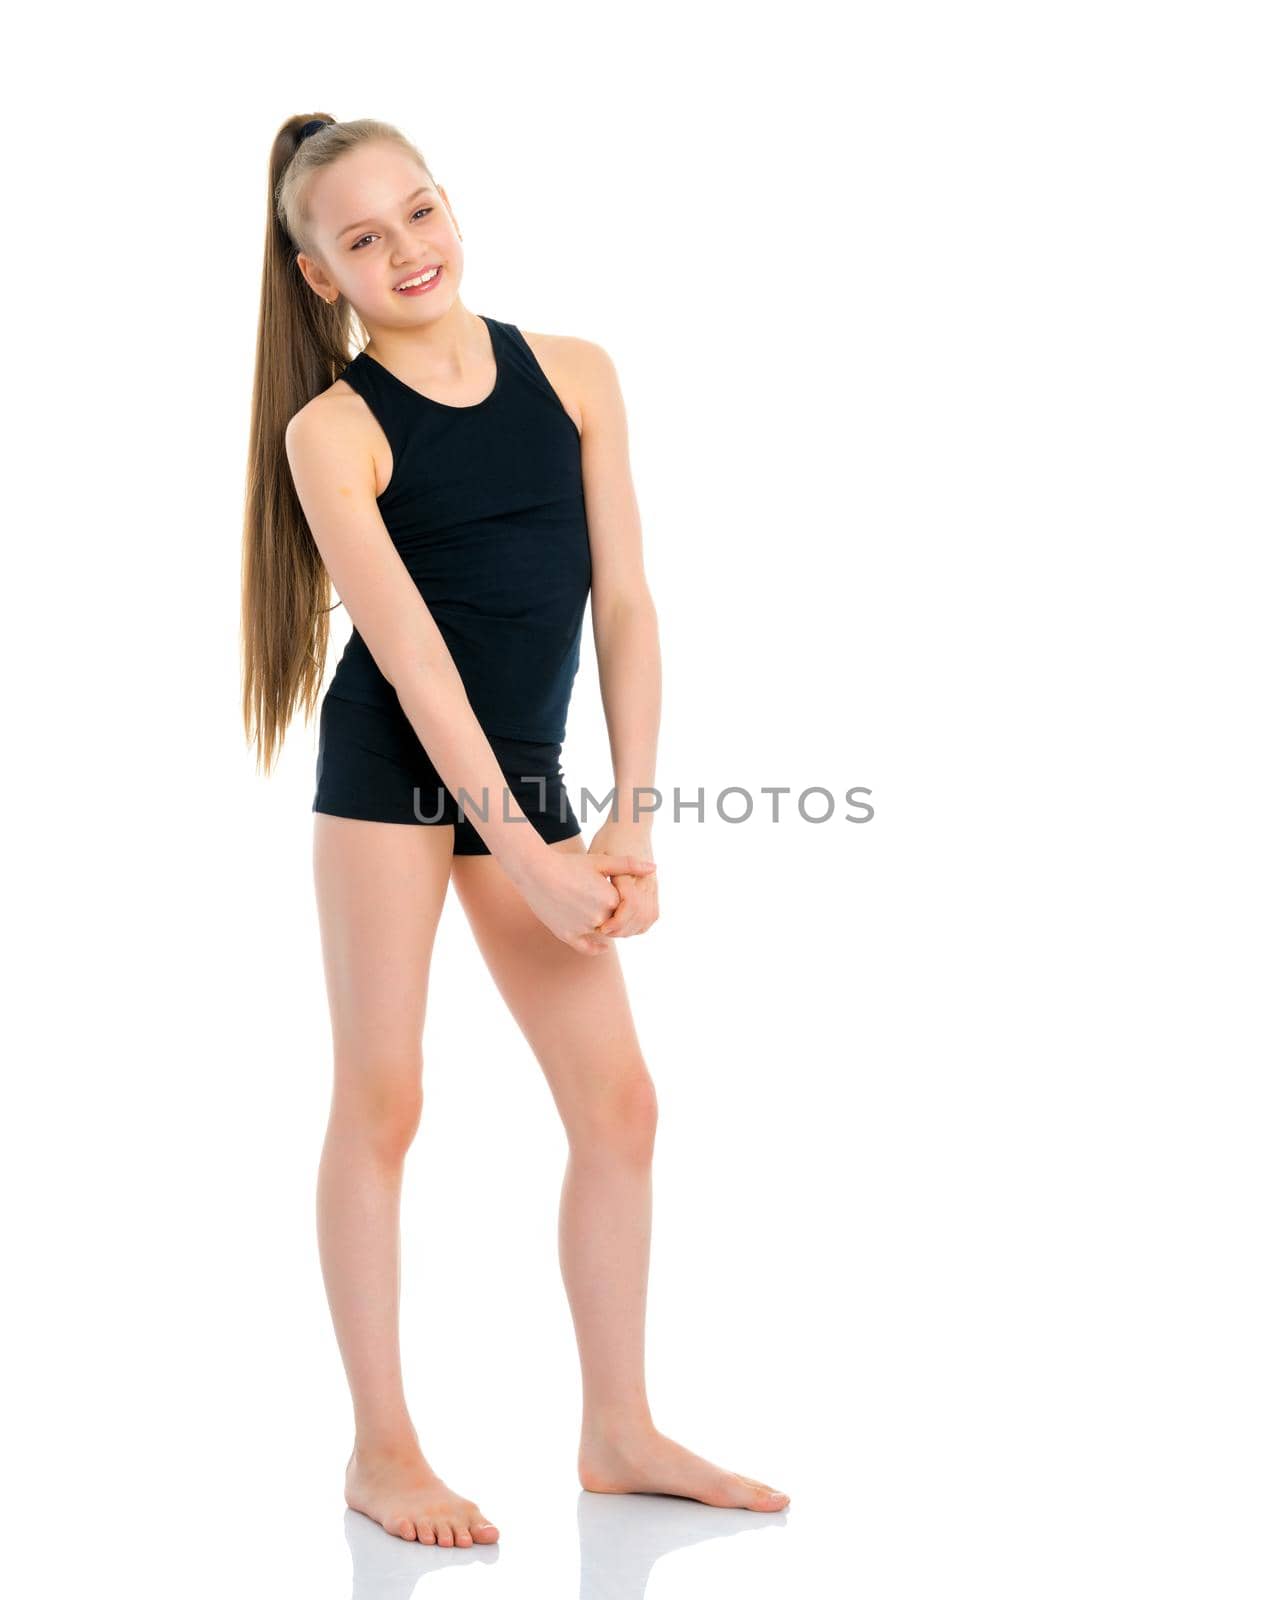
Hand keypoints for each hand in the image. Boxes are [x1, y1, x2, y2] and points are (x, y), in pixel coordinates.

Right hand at [515, 850, 656, 955]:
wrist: (536, 871)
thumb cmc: (569, 864)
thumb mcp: (601, 861)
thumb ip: (628, 865)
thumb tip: (653, 868)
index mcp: (611, 899)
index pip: (626, 905)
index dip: (621, 898)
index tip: (614, 890)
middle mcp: (599, 917)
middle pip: (614, 919)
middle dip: (612, 913)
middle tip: (604, 902)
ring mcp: (583, 928)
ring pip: (601, 931)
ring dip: (603, 925)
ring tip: (595, 911)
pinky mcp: (567, 935)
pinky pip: (586, 947)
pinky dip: (596, 949)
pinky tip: (603, 946)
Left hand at [587, 826, 659, 938]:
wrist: (631, 825)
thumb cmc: (610, 838)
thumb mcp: (600, 855)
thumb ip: (602, 879)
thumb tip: (608, 902)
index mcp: (631, 874)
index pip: (629, 907)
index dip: (615, 922)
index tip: (600, 927)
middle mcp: (645, 882)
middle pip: (640, 916)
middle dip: (622, 929)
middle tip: (604, 931)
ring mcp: (652, 885)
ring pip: (649, 917)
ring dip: (632, 929)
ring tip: (614, 930)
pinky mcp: (653, 888)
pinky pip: (652, 913)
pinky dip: (641, 924)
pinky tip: (625, 925)